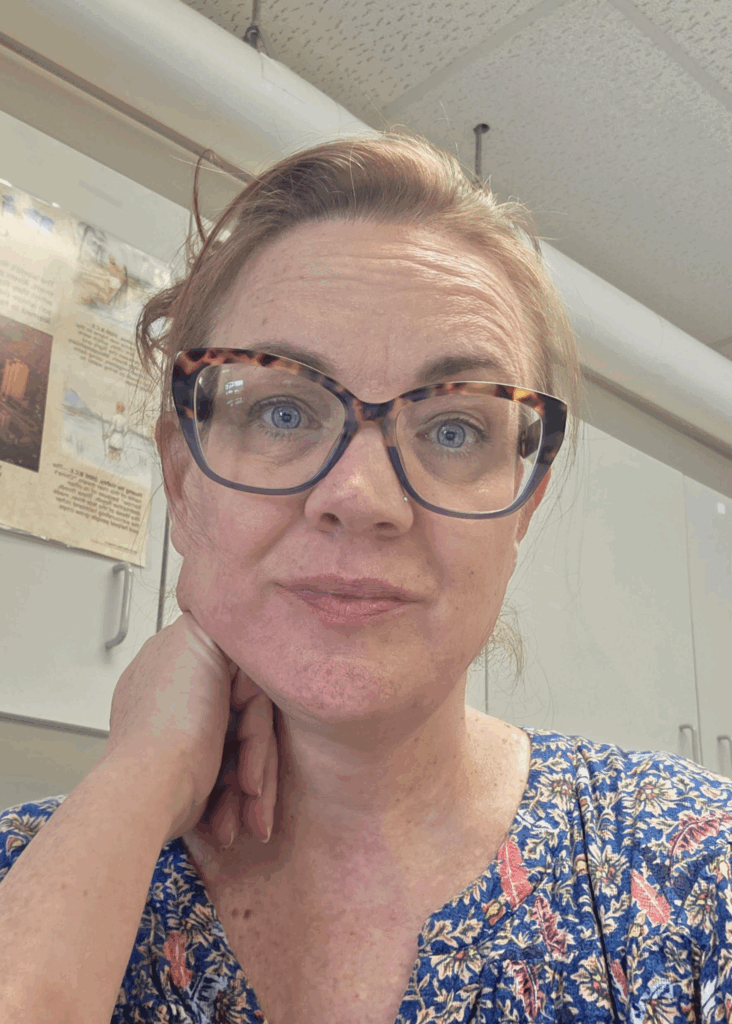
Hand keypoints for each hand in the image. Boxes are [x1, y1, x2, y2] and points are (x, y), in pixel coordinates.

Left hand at [104, 612, 277, 847]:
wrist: (150, 794)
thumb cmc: (174, 726)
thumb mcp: (201, 643)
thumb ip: (222, 617)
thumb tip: (238, 597)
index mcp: (176, 654)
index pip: (244, 668)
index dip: (259, 706)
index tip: (263, 727)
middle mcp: (178, 688)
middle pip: (248, 716)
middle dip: (257, 760)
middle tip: (256, 789)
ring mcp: (183, 730)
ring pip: (242, 753)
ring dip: (251, 791)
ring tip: (249, 820)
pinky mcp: (187, 770)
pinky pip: (228, 779)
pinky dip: (234, 803)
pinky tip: (233, 821)